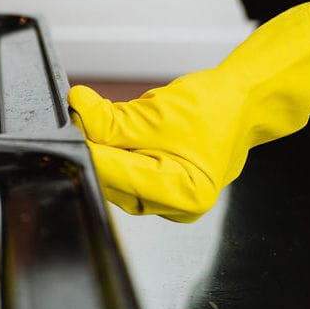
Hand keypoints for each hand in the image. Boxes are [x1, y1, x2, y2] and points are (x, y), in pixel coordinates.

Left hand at [69, 0, 309, 221]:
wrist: (241, 102)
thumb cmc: (216, 108)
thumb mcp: (159, 112)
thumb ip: (112, 119)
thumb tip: (78, 108)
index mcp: (186, 193)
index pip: (121, 177)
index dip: (90, 151)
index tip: (69, 129)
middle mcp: (177, 206)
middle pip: (114, 182)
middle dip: (93, 148)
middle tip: (77, 118)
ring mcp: (167, 200)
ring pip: (114, 177)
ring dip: (102, 148)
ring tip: (97, 117)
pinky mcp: (157, 187)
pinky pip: (123, 171)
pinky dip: (113, 150)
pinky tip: (110, 128)